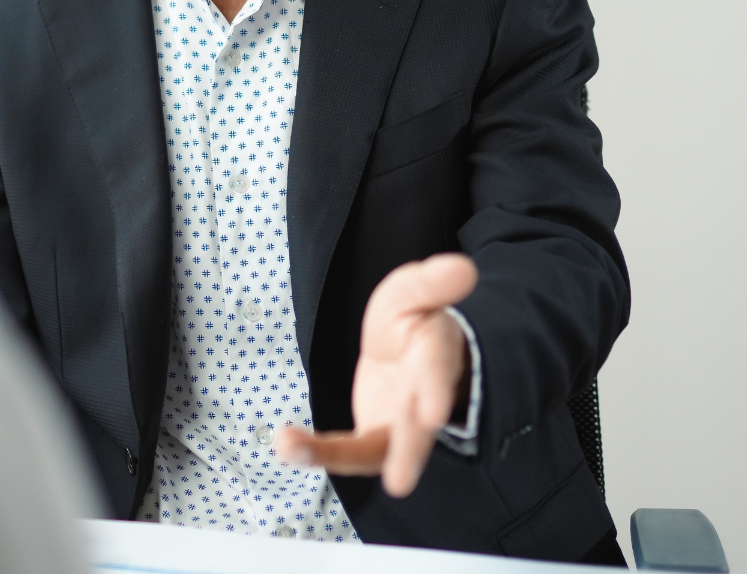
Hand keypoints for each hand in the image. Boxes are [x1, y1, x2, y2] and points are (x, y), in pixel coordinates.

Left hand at [272, 253, 477, 497]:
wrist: (409, 353)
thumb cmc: (412, 323)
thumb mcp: (412, 292)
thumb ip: (431, 285)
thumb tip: (463, 267)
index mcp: (436, 355)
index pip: (437, 368)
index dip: (435, 389)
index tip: (432, 413)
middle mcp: (424, 400)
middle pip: (418, 427)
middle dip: (410, 449)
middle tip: (400, 480)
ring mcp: (400, 426)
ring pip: (384, 450)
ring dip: (341, 458)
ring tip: (302, 454)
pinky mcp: (374, 440)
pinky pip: (346, 451)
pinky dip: (315, 450)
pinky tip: (284, 444)